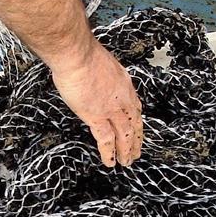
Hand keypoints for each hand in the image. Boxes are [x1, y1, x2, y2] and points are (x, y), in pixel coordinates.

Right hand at [49, 40, 143, 167]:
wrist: (77, 54)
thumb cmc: (82, 54)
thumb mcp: (101, 63)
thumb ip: (102, 76)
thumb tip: (96, 80)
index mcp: (124, 84)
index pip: (135, 107)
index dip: (137, 121)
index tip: (138, 130)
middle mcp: (122, 98)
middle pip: (134, 124)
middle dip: (136, 141)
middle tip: (136, 153)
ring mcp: (111, 109)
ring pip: (124, 135)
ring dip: (126, 151)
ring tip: (126, 162)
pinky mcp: (97, 116)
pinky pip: (106, 140)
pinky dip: (109, 153)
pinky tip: (110, 163)